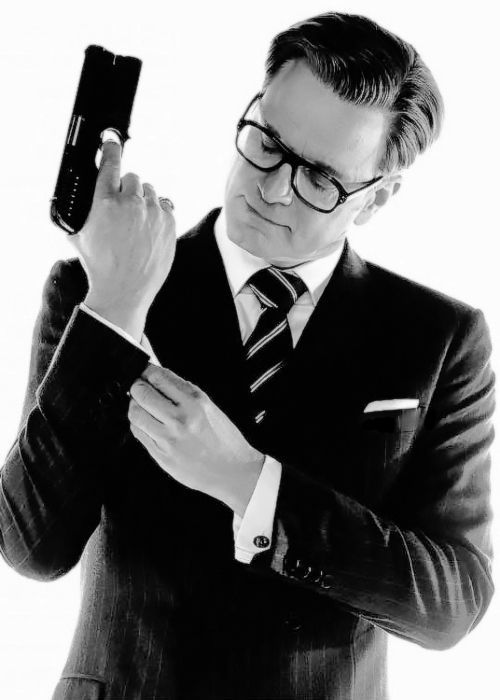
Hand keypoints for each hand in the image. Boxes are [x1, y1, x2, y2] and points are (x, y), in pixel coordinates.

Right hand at [69, 139, 175, 337]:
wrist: (125, 290)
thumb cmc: (99, 265)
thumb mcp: (77, 234)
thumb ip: (79, 210)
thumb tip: (77, 196)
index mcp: (105, 202)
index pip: (111, 163)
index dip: (111, 148)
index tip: (111, 140)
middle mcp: (131, 203)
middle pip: (133, 177)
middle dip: (126, 188)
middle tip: (121, 208)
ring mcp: (153, 213)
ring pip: (150, 191)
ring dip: (142, 200)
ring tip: (135, 223)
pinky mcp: (169, 224)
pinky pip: (165, 205)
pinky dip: (157, 212)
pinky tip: (148, 227)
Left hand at [128, 364, 264, 515]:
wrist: (234, 472)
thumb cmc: (225, 440)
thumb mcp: (210, 407)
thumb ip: (184, 392)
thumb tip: (159, 377)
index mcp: (196, 402)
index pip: (158, 377)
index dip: (146, 372)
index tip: (144, 372)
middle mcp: (181, 418)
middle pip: (142, 393)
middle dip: (136, 387)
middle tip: (139, 388)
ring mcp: (169, 438)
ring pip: (135, 413)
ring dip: (134, 406)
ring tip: (140, 406)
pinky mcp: (162, 455)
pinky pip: (138, 433)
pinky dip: (138, 424)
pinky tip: (146, 423)